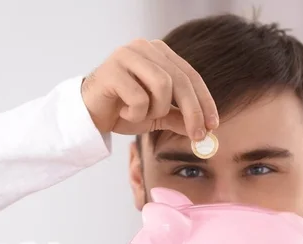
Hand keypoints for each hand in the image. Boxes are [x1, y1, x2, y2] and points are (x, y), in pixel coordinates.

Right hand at [81, 39, 218, 140]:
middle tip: (198, 136)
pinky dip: (135, 113)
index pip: (191, 75)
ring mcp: (127, 55)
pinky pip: (139, 97)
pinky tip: (123, 112)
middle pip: (180, 80)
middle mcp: (145, 47)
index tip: (213, 125)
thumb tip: (206, 130)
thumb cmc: (122, 109)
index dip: (205, 101)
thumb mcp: (158, 115)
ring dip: (156, 110)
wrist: (88, 114)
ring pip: (162, 86)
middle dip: (193, 111)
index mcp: (159, 52)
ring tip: (141, 114)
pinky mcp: (112, 69)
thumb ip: (180, 118)